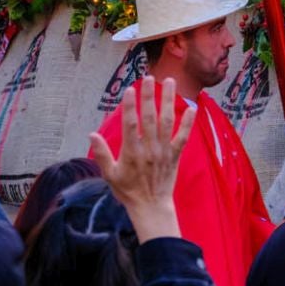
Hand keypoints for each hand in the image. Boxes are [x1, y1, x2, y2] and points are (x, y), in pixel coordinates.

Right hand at [89, 78, 194, 240]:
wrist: (151, 207)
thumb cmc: (128, 191)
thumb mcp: (110, 175)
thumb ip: (101, 154)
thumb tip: (92, 134)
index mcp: (131, 153)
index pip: (130, 125)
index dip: (129, 106)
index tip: (129, 89)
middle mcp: (149, 149)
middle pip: (149, 118)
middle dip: (149, 96)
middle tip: (149, 78)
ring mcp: (164, 151)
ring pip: (167, 122)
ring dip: (168, 101)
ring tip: (170, 82)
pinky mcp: (175, 155)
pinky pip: (183, 137)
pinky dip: (188, 123)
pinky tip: (192, 108)